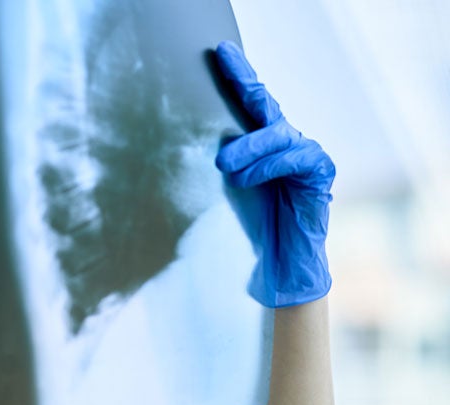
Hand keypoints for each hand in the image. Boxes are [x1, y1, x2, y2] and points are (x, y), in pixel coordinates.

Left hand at [214, 40, 334, 307]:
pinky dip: (269, 164)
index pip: (248, 104)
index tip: (221, 50)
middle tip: (223, 59)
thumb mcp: (220, 192)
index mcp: (260, 144)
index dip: (238, 75)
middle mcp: (285, 142)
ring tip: (225, 166)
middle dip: (244, 79)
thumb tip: (169, 146)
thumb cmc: (247, 230)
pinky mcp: (320, 172)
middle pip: (264, 104)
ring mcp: (305, 155)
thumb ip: (212, 168)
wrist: (279, 269)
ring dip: (248, 147)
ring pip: (276, 133)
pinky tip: (246, 176)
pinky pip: (296, 156)